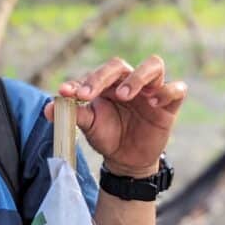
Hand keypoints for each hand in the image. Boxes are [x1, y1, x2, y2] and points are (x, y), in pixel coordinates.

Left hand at [44, 55, 186, 175]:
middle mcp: (129, 81)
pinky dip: (167, 91)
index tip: (66, 93)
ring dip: (138, 77)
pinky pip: (177, 89)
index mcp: (107, 84)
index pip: (96, 73)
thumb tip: (48, 108)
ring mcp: (152, 90)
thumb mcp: (89, 126)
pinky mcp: (169, 104)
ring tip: (126, 95)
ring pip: (154, 65)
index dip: (82, 81)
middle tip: (88, 94)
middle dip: (102, 76)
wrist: (127, 160)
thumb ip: (72, 114)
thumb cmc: (107, 136)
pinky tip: (153, 102)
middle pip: (119, 65)